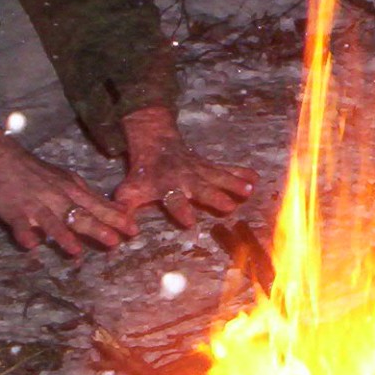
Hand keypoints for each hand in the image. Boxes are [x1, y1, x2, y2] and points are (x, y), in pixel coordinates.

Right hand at [0, 105, 136, 256]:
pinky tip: (31, 244)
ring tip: (75, 251)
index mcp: (72, 190)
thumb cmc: (39, 173)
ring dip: (63, 235)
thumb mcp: (68, 180)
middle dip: (97, 228)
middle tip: (114, 241)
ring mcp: (35, 204)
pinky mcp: (13, 210)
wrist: (2, 157)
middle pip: (79, 214)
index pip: (99, 206)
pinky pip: (20, 224)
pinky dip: (25, 234)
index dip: (116, 218)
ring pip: (51, 221)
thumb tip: (116, 211)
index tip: (134, 230)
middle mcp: (57, 197)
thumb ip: (90, 197)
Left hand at [113, 105, 256, 226]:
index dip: (180, 209)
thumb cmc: (144, 173)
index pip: (173, 199)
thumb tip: (119, 234)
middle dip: (214, 196)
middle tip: (228, 206)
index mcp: (166, 186)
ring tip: (248, 190)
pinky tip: (256, 179)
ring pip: (217, 176)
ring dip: (233, 183)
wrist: (155, 141)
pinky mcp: (209, 165)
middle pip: (201, 188)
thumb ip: (125, 210)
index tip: (189, 221)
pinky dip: (241, 173)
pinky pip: (226, 168)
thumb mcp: (130, 190)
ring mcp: (199, 170)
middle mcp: (185, 178)